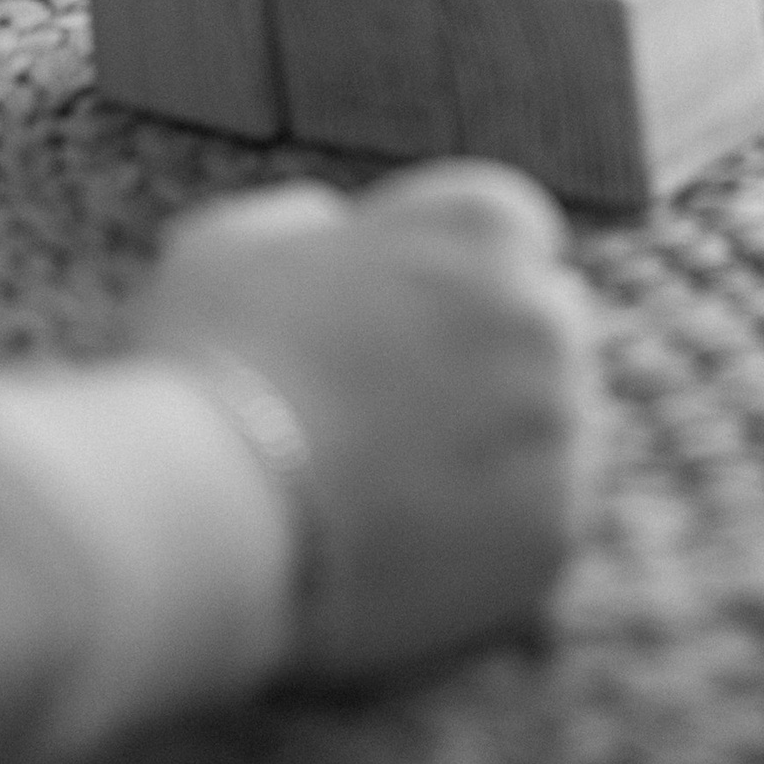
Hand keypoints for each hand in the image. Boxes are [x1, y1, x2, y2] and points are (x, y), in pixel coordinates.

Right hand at [131, 162, 599, 683]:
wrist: (205, 505)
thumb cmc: (210, 359)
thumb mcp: (239, 241)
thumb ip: (311, 222)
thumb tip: (334, 228)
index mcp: (483, 223)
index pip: (511, 233)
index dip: (452, 275)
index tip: (401, 318)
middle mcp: (544, 312)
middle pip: (544, 324)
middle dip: (490, 354)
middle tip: (403, 406)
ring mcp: (558, 425)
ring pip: (555, 425)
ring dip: (502, 441)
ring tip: (404, 481)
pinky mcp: (553, 530)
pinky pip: (542, 519)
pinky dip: (494, 530)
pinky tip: (421, 541)